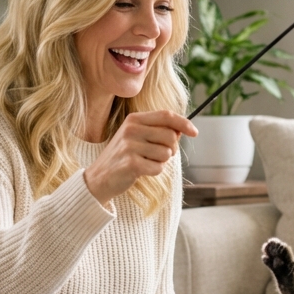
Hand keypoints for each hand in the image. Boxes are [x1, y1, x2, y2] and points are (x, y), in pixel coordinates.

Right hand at [83, 111, 197, 206]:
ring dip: (161, 162)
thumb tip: (182, 129)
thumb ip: (158, 131)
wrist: (98, 178)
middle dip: (171, 149)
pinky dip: (154, 172)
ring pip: (166, 154)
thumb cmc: (122, 157)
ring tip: (145, 162)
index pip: (166, 115)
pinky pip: (158, 168)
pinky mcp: (131, 163)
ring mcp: (130, 146)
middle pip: (170, 136)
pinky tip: (140, 171)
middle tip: (158, 155)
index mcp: (134, 119)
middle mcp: (131, 129)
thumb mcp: (136, 137)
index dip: (184, 123)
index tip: (195, 132)